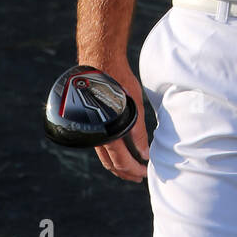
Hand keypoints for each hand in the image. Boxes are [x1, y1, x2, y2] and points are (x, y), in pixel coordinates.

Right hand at [82, 55, 150, 183]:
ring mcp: (91, 128)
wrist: (99, 60)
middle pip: (110, 163)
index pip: (121, 162)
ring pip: (104, 155)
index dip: (134, 170)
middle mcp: (95, 134)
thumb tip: (145, 154)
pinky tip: (121, 148)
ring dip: (118, 163)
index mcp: (106, 133)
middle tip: (139, 176)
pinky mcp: (91, 120)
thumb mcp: (133, 106)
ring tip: (131, 166)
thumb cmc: (117, 80)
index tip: (145, 174)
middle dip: (126, 172)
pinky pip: (101, 142)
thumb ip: (138, 132)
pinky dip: (112, 150)